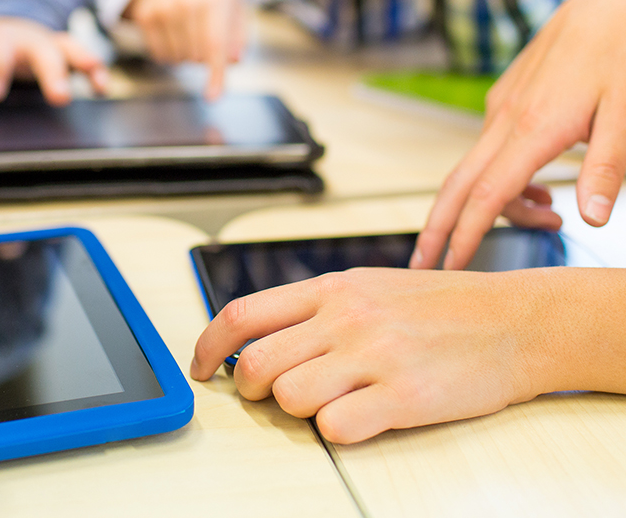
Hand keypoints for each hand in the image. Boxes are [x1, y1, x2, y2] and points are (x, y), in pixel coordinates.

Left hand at [0, 16, 108, 105]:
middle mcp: (28, 41)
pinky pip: (87, 60)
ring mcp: (50, 46)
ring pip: (70, 51)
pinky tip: (104, 87)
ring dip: (85, 65)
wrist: (6, 25)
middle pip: (41, 55)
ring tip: (97, 82)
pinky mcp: (68, 54)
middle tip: (60, 98)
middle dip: (51, 75)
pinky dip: (97, 72)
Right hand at [124, 0, 245, 99]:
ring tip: (188, 32)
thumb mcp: (234, 7)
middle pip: (195, 57)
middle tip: (203, 34)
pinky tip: (173, 34)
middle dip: (202, 56)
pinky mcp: (144, 15)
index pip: (214, 45)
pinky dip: (168, 53)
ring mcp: (162, 8)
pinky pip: (158, 55)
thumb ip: (238, 36)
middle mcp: (185, 2)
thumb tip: (233, 60)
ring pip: (176, 59)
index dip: (215, 74)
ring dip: (185, 55)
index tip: (212, 97)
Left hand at [190, 267, 547, 443]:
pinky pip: (334, 428)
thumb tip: (255, 336)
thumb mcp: (369, 286)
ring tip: (334, 398)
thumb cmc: (440, 307)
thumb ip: (313, 309)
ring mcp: (374, 356)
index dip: (207, 346)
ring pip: (289, 398)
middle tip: (270, 394)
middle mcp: (346, 318)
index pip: (242, 314)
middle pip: (255, 364)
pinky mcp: (404, 396)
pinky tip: (364, 415)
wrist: (515, 321)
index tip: (200, 369)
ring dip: (301, 409)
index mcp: (332, 288)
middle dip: (250, 389)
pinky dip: (338, 430)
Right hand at [412, 0, 625, 270]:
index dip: (466, 235)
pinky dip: (502, 179)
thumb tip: (590, 217)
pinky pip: (490, 150)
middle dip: (439, 228)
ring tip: (546, 221)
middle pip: (457, 184)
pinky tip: (538, 188)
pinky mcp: (506, 99)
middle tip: (424, 265)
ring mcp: (502, 107)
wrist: (607, 3)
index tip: (449, 266)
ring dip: (495, 205)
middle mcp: (506, 118)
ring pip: (479, 169)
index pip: (487, 195)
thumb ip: (609, 167)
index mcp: (533, 127)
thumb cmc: (622, 50)